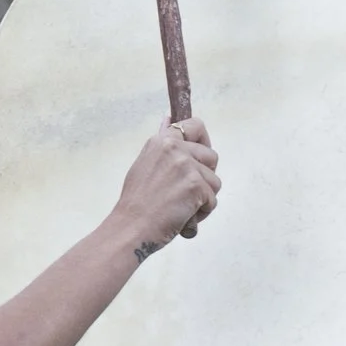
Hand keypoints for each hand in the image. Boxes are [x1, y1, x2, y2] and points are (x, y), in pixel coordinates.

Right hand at [112, 117, 218, 257]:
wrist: (131, 226)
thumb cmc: (136, 201)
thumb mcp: (145, 163)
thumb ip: (162, 143)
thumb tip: (168, 119)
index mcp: (162, 140)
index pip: (196, 126)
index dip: (203, 142)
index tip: (198, 157)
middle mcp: (175, 148)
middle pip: (211, 157)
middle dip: (204, 177)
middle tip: (184, 192)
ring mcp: (187, 166)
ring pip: (214, 181)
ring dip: (203, 198)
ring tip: (181, 207)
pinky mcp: (196, 186)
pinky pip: (212, 200)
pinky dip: (202, 212)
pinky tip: (183, 216)